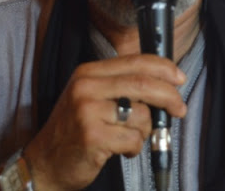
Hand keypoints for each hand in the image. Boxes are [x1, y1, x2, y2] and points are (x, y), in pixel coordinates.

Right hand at [22, 54, 186, 190]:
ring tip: (129, 136)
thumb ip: (123, 86)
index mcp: (89, 73)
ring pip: (142, 115)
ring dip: (145, 130)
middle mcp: (86, 87)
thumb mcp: (93, 97)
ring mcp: (87, 112)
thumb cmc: (76, 130)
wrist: (44, 163)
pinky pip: (133, 139)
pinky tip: (121, 149)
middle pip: (144, 84)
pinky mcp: (92, 137)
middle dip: (170, 96)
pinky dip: (135, 147)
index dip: (164, 68)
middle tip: (180, 108)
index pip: (136, 62)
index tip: (180, 78)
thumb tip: (167, 83)